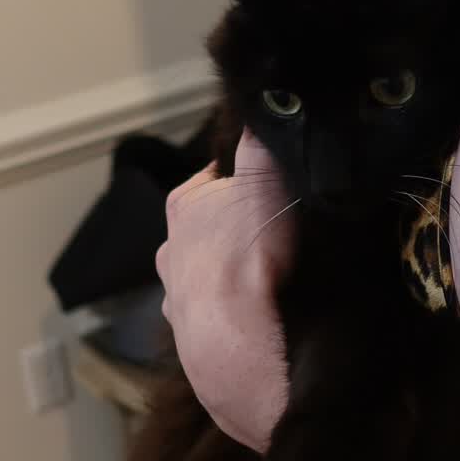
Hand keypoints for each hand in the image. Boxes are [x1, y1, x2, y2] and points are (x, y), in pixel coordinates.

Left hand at [154, 127, 294, 451]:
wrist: (243, 353)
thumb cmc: (251, 260)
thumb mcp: (266, 183)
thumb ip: (262, 143)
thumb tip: (263, 107)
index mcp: (183, 207)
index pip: (222, 179)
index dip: (256, 181)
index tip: (284, 191)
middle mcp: (170, 252)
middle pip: (218, 228)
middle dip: (247, 232)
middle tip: (289, 241)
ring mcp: (179, 303)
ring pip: (218, 277)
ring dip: (244, 280)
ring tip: (283, 287)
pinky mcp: (194, 347)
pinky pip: (225, 321)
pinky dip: (244, 320)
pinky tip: (270, 322)